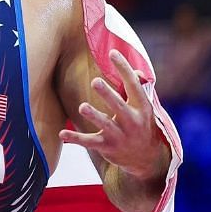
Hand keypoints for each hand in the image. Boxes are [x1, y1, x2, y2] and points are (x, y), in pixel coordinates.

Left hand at [59, 49, 168, 180]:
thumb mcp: (145, 108)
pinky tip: (62, 133)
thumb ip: (138, 89)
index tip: (113, 53)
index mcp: (142, 107)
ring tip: (82, 107)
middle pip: (119, 106)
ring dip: (94, 116)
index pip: (133, 85)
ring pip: (105, 125)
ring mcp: (120, 135)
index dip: (124, 68)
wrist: (148, 159)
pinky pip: (90, 142)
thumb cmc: (142, 125)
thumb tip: (135, 70)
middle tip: (95, 81)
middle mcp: (132, 121)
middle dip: (108, 94)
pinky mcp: (107, 147)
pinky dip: (76, 138)